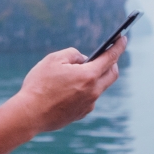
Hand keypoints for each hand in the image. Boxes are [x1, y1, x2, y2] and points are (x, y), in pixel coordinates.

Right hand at [0, 37, 124, 153]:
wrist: (29, 114)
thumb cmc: (39, 85)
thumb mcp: (53, 60)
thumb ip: (73, 54)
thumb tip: (83, 59)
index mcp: (88, 76)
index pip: (110, 58)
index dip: (118, 46)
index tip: (123, 38)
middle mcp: (93, 92)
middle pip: (112, 75)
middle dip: (112, 63)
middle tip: (106, 56)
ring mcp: (88, 105)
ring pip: (98, 87)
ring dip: (94, 77)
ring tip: (79, 72)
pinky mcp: (80, 114)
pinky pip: (88, 98)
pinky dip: (84, 90)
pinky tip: (69, 89)